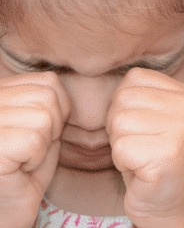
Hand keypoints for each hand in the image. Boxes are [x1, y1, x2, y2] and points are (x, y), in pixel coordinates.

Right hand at [0, 72, 69, 227]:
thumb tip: (68, 82)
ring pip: (43, 118)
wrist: (7, 210)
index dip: (59, 109)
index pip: (49, 81)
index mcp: (2, 90)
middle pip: (47, 96)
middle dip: (52, 126)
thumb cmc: (24, 169)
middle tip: (31, 149)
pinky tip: (17, 169)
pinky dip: (34, 159)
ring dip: (43, 144)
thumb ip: (48, 99)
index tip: (41, 132)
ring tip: (23, 159)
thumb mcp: (41, 124)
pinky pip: (34, 140)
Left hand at [106, 68, 183, 227]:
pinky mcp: (168, 154)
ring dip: (120, 146)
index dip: (123, 105)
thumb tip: (103, 71)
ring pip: (118, 122)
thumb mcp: (154, 118)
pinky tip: (142, 172)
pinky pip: (120, 148)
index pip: (133, 78)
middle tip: (140, 148)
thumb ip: (140, 96)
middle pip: (122, 98)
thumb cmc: (154, 163)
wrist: (175, 209)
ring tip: (141, 159)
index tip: (141, 129)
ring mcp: (182, 128)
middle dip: (119, 127)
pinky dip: (122, 165)